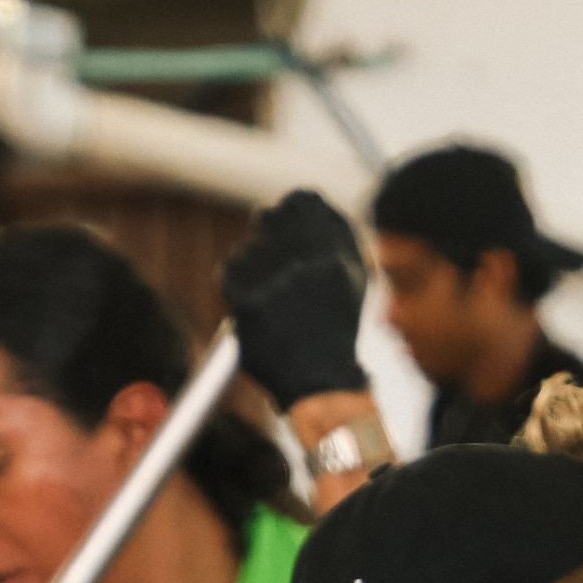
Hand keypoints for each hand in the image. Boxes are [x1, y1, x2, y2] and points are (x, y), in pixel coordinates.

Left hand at [221, 190, 372, 411]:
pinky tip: (252, 303)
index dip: (288, 210)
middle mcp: (306, 266)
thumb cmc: (337, 330)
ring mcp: (275, 286)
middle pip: (268, 218)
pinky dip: (234, 283)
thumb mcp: (354, 276)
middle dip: (265, 232)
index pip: (301, 201)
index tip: (284, 222)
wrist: (320, 383)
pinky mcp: (247, 305)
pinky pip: (228, 271)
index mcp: (334, 256)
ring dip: (251, 261)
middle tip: (269, 259)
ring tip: (268, 292)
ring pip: (247, 247)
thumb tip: (307, 198)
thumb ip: (336, 232)